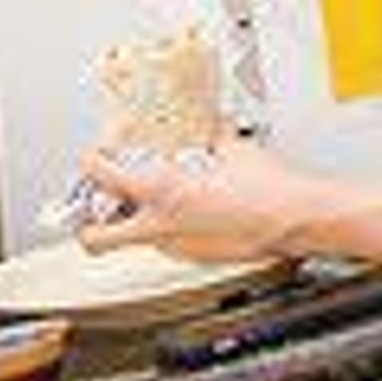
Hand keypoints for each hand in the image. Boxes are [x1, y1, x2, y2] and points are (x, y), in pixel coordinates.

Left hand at [80, 138, 323, 264]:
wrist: (295, 218)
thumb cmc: (267, 188)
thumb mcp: (232, 148)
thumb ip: (211, 134)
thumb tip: (208, 122)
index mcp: (162, 190)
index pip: (102, 175)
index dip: (92, 162)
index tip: (97, 155)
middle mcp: (160, 225)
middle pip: (95, 237)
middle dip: (86, 224)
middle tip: (94, 207)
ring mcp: (175, 246)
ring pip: (135, 241)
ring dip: (135, 224)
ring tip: (153, 205)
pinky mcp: (194, 258)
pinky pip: (169, 244)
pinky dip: (170, 231)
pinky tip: (192, 215)